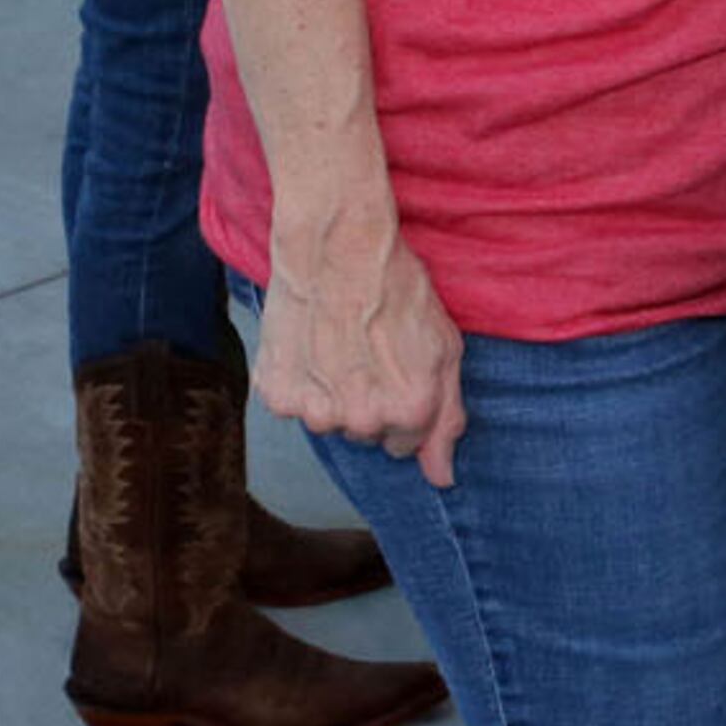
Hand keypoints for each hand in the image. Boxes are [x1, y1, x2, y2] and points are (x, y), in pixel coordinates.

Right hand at [254, 228, 467, 487]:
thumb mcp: (444, 347)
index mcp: (410, 412)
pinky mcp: (278, 395)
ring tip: (338, 344)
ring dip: (332, 394)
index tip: (397, 369)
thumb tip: (442, 478)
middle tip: (368, 352)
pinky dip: (299, 381)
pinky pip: (293, 404)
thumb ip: (447, 419)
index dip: (404, 403)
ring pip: (328, 422)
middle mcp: (362, 421)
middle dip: (370, 402)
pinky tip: (310, 344)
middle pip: (366, 435)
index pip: (407, 444)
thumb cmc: (397, 289)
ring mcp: (315, 411)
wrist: (338, 247)